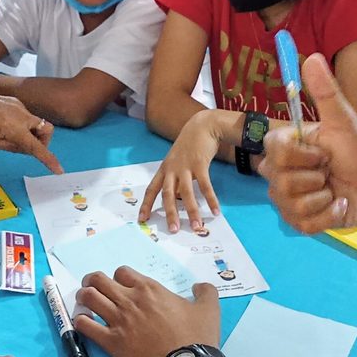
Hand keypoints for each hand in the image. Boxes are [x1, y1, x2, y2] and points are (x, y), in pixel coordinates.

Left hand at [0, 78, 62, 173]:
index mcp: (15, 129)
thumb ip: (11, 147)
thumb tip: (27, 149)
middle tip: (27, 150)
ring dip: (33, 134)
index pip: (38, 147)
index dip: (49, 160)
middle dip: (43, 143)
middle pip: (47, 130)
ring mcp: (20, 106)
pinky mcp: (15, 102)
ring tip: (11, 139)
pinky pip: (27, 117)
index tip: (59, 170)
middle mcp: (22, 115)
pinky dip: (24, 126)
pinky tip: (5, 128)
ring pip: (38, 123)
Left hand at [74, 267, 219, 356]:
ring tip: (85, 303)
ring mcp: (118, 320)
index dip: (119, 277)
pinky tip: (84, 323)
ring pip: (88, 298)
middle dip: (92, 281)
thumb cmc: (198, 337)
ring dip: (83, 297)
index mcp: (149, 289)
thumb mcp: (209, 308)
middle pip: (98, 280)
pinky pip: (85, 326)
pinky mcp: (111, 342)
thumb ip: (205, 291)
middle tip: (93, 288)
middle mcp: (129, 300)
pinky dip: (80, 321)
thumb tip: (198, 286)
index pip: (121, 272)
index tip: (121, 286)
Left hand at [140, 109, 228, 231]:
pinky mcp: (200, 164)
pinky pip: (205, 185)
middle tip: (173, 230)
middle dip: (170, 213)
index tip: (141, 220)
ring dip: (192, 211)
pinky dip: (210, 199)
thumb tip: (177, 200)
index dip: (146, 205)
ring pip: (187, 193)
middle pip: (167, 194)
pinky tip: (215, 211)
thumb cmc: (188, 147)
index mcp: (164, 170)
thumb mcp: (177, 162)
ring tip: (197, 227)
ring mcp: (185, 166)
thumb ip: (176, 180)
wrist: (201, 126)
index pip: (151, 189)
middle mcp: (172, 169)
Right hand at [260, 53, 356, 231]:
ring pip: (292, 201)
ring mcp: (284, 198)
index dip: (303, 154)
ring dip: (324, 196)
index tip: (323, 152)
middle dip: (316, 175)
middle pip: (280, 178)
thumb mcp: (345, 122)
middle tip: (329, 170)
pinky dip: (329, 215)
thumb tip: (312, 58)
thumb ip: (326, 93)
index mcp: (284, 145)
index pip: (274, 149)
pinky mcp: (295, 221)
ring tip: (333, 188)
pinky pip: (303, 222)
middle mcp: (277, 171)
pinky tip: (337, 206)